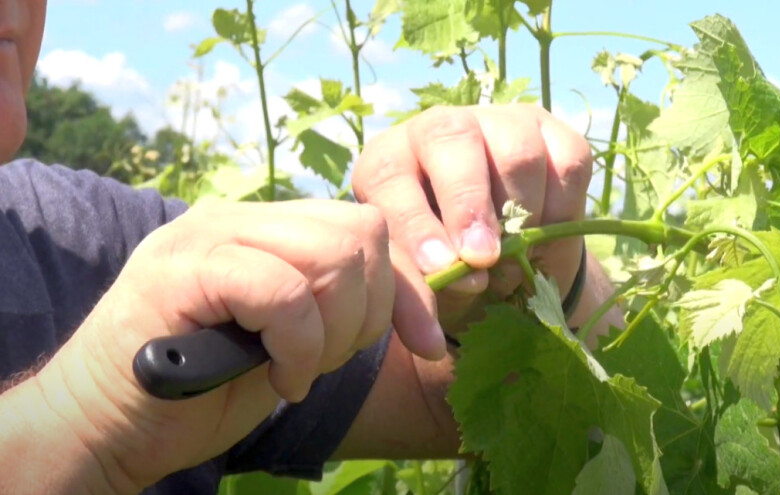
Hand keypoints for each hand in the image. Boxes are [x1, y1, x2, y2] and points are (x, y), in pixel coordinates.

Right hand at [26, 199, 437, 489]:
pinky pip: (283, 294)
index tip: (428, 344)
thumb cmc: (204, 389)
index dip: (408, 289)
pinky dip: (298, 349)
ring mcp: (208, 235)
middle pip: (361, 234)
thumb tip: (422, 305)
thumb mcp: (296, 343)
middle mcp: (241, 217)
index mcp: (269, 228)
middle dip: (368, 313)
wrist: (107, 424)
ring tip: (297, 368)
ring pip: (331, 257)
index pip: (368, 227)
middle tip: (326, 360)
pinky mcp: (183, 268)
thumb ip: (340, 308)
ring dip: (333, 333)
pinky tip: (277, 379)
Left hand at [353, 104, 590, 333]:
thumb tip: (471, 284)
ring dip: (521, 215)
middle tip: (484, 258)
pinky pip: (566, 163)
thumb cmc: (445, 267)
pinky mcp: (551, 132)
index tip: (440, 267)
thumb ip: (428, 289)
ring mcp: (498, 123)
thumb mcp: (423, 282)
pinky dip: (561, 209)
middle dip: (468, 204)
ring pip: (515, 151)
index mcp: (389, 162)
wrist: (497, 258)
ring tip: (515, 258)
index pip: (391, 177)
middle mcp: (439, 129)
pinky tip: (544, 236)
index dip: (415, 222)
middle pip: (452, 139)